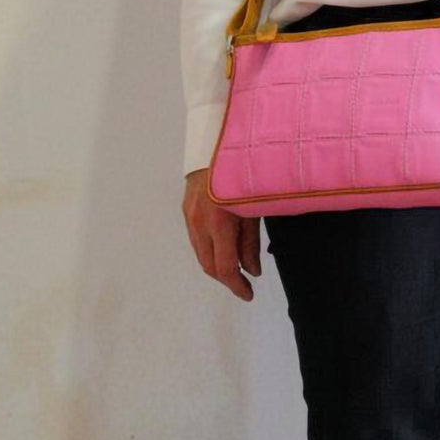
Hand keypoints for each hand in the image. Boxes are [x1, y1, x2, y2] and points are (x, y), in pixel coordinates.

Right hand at [182, 168, 261, 301]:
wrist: (214, 145)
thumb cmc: (242, 173)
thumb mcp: (253, 208)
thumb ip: (251, 242)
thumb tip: (252, 270)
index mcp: (219, 222)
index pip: (225, 266)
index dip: (237, 285)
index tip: (248, 294)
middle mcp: (200, 223)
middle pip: (209, 265)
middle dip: (227, 279)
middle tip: (243, 285)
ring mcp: (190, 217)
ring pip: (201, 254)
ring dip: (217, 266)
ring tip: (236, 269)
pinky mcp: (186, 211)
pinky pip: (197, 240)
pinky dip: (210, 250)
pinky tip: (223, 248)